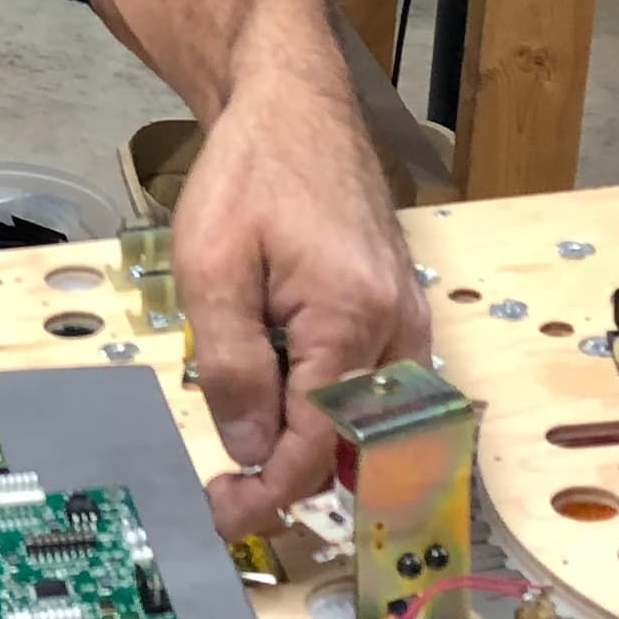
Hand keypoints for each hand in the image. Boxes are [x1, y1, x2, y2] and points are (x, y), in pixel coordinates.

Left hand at [169, 57, 428, 535]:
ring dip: (308, 443)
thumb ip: (233, 366)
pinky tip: (282, 396)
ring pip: (366, 421)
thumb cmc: (251, 172)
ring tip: (246, 437)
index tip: (226, 512)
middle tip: (228, 487)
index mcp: (353, 319)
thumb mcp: (211, 268)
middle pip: (353, 443)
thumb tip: (251, 449)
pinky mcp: (400, 312)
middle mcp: (397, 327)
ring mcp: (407, 320)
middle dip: (290, 475)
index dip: (269, 491)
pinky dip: (328, 409)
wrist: (295, 105)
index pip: (318, 444)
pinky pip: (373, 387)